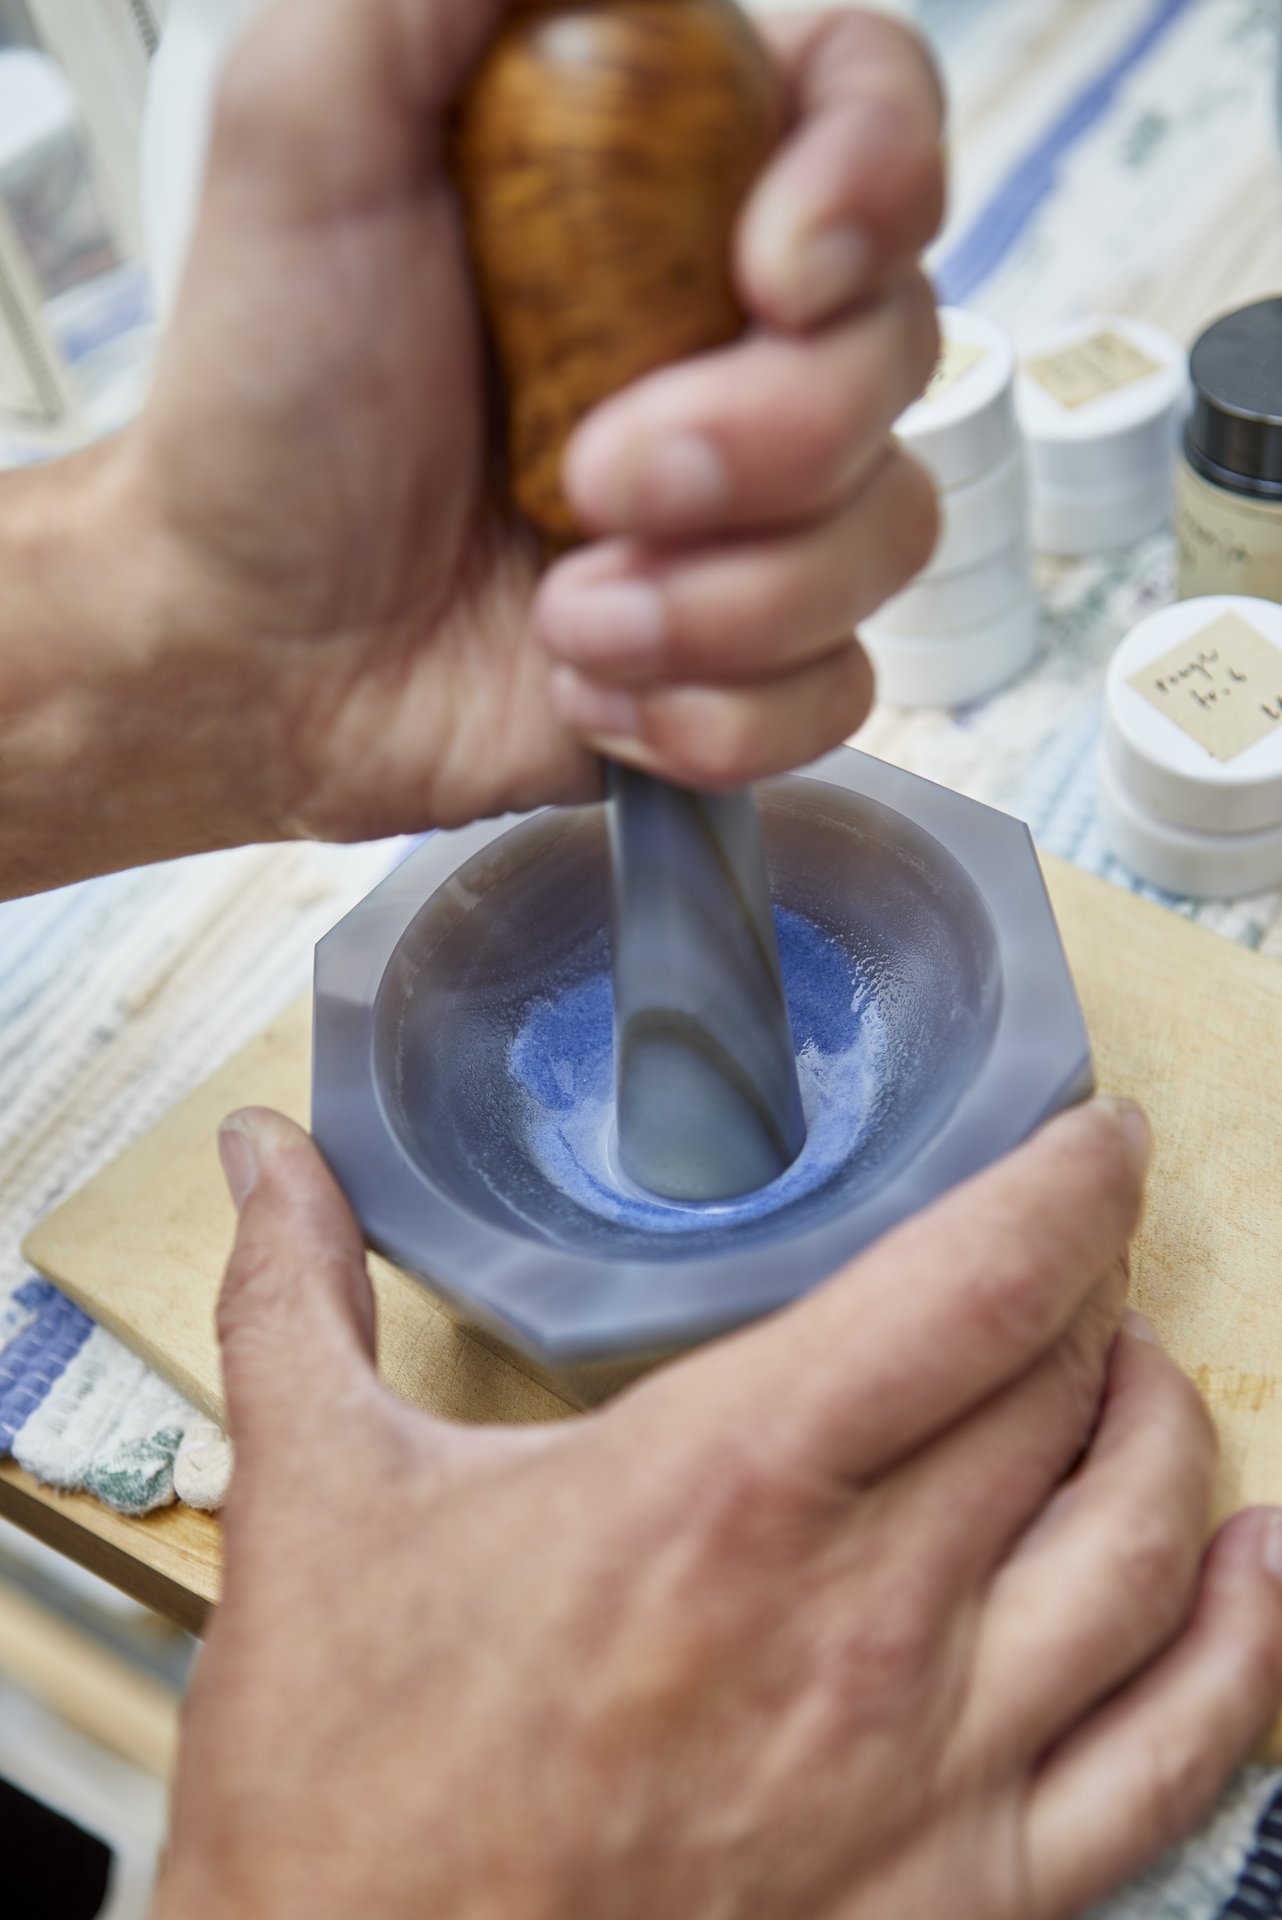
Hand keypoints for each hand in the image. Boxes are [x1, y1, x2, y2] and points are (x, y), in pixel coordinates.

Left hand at [104, 1, 940, 858]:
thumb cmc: (270, 404)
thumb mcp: (307, 144)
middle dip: (760, 440)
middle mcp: (738, 338)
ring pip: (890, 533)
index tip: (773, 267)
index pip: (876, 122)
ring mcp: (756, 506)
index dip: (877, 181)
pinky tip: (592, 684)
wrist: (249, 644)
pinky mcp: (745, 652)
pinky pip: (837, 688)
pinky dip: (710, 712)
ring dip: (719, 601)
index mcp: (673, 191)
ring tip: (568, 611)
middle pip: (903, 348)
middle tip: (590, 477)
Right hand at [153, 1099, 1281, 1919]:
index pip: (977, 1287)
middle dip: (1088, 1294)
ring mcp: (936, 1772)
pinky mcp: (966, 1901)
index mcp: (722, 1490)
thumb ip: (296, 1297)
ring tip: (1130, 1375)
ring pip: (1149, 1543)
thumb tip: (263, 1152)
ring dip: (1164, 1431)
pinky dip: (1240, 1642)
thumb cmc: (347, 1786)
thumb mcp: (312, 1504)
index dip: (1067, 1186)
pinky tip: (1245, 1566)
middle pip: (1071, 1393)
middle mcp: (862, 1623)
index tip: (1093, 1142)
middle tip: (1063, 1257)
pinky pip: (1181, 1754)